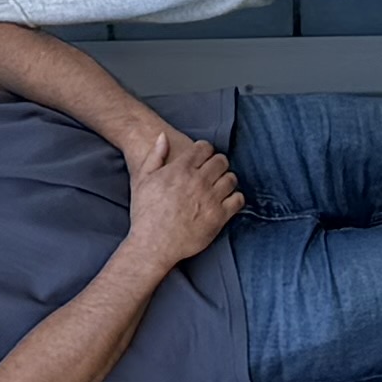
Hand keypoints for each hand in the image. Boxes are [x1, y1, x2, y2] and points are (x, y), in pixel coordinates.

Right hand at [121, 128, 246, 268]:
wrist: (153, 244)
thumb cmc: (146, 213)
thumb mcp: (143, 180)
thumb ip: (155, 156)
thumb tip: (163, 137)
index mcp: (180, 169)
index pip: (205, 148)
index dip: (205, 151)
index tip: (203, 159)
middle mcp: (198, 181)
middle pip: (221, 161)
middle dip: (217, 164)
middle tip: (212, 173)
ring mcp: (210, 199)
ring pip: (231, 179)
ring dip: (226, 181)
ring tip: (218, 188)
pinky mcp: (219, 217)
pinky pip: (238, 200)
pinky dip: (234, 199)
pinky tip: (225, 202)